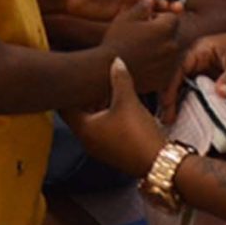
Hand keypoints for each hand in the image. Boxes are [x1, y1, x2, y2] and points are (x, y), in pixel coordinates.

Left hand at [61, 57, 167, 178]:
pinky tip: (119, 104)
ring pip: (92, 120)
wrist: (160, 162)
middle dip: (85, 95)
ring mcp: (100, 146)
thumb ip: (119, 79)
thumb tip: (116, 62)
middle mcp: (87, 140)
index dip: (69, 89)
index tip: (72, 76)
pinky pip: (103, 127)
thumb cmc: (139, 135)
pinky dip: (107, 114)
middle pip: (78, 112)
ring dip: (97, 104)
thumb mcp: (128, 102)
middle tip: (90, 78)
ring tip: (106, 88)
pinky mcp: (113, 149)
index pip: (65, 106)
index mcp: (83, 129)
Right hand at [100, 0, 184, 95]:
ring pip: (174, 53)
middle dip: (164, 34)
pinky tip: (146, 65)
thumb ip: (142, 5)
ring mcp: (171, 64)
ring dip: (165, 50)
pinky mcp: (166, 79)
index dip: (160, 18)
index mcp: (166, 28)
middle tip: (146, 38)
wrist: (106, 71)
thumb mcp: (126, 18)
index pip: (172, 17)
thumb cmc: (115, 42)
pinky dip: (162, 67)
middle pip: (175, 35)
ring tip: (145, 52)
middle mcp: (173, 46)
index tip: (147, 23)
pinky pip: (170, 70)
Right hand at [165, 23, 225, 121]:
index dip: (170, 87)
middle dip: (171, 97)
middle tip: (167, 118)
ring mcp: (205, 66)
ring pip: (186, 84)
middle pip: (177, 78)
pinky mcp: (213, 75)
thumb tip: (218, 95)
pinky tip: (189, 112)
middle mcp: (199, 56)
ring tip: (173, 118)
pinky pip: (198, 88)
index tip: (167, 105)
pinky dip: (192, 99)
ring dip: (180, 100)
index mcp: (202, 48)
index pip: (178, 68)